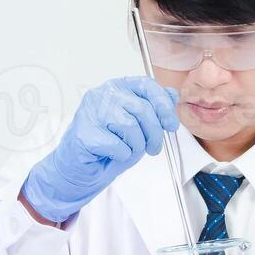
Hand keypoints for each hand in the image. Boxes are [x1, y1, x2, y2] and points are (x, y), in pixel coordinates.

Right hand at [20, 76, 178, 222]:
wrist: (81, 169)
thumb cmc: (109, 146)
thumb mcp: (139, 126)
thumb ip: (154, 109)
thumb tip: (173, 94)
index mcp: (117, 87)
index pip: (146, 85)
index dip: (163, 105)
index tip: (171, 125)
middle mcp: (102, 94)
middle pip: (142, 108)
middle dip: (154, 133)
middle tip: (153, 148)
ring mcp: (90, 112)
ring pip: (130, 126)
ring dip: (136, 145)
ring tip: (129, 150)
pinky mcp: (84, 133)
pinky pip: (117, 145)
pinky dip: (121, 155)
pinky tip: (112, 154)